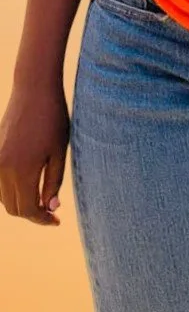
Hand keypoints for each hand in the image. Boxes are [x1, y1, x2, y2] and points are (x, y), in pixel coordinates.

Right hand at [0, 85, 68, 226]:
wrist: (34, 90)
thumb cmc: (53, 119)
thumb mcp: (59, 152)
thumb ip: (53, 182)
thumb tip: (50, 208)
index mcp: (22, 170)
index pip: (28, 210)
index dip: (42, 219)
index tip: (56, 221)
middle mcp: (3, 169)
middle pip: (13, 208)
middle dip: (32, 213)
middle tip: (51, 212)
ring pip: (3, 198)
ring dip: (20, 203)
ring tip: (42, 199)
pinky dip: (11, 190)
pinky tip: (29, 184)